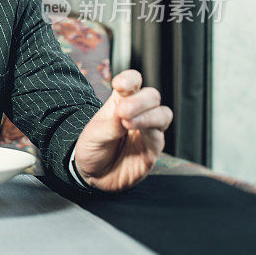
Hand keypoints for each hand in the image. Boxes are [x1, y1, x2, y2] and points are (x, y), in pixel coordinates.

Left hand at [73, 69, 172, 191]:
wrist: (93, 175)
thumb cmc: (93, 148)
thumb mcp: (94, 135)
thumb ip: (110, 125)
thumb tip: (124, 114)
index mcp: (120, 102)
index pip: (133, 82)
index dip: (130, 79)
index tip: (120, 85)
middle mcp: (138, 114)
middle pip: (151, 96)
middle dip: (140, 100)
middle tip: (123, 111)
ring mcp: (147, 131)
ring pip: (163, 114)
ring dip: (148, 115)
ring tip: (128, 122)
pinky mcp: (153, 149)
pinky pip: (159, 137)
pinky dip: (149, 132)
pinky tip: (134, 133)